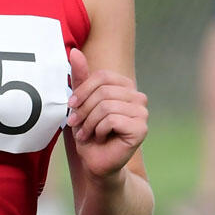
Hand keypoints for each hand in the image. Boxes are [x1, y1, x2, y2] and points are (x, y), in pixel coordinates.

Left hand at [66, 48, 147, 180]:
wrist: (95, 162)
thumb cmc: (89, 133)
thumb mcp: (81, 103)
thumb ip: (81, 78)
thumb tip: (75, 52)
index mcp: (125, 88)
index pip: (102, 76)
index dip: (83, 91)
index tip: (71, 107)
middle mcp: (138, 97)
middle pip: (103, 91)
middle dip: (84, 110)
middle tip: (77, 125)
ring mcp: (142, 113)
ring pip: (106, 106)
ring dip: (89, 123)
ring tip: (88, 134)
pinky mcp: (141, 128)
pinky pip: (112, 120)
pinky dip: (99, 131)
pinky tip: (101, 139)